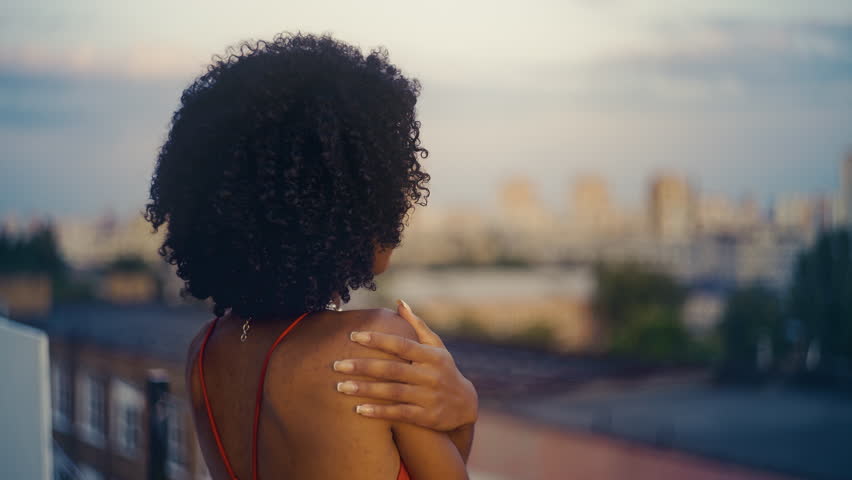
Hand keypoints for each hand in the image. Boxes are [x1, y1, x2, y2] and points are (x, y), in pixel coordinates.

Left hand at [332, 299, 477, 431]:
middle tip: (337, 365)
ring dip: (365, 390)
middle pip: (392, 369)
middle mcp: (430, 375)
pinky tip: (358, 410)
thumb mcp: (436, 347)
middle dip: (363, 367)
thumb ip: (416, 326)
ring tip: (341, 387)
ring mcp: (429, 397)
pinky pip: (399, 414)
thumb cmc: (443, 369)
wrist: (465, 405)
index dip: (378, 340)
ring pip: (393, 392)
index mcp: (431, 356)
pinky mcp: (426, 417)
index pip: (401, 345)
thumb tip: (399, 302)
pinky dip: (379, 412)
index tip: (353, 336)